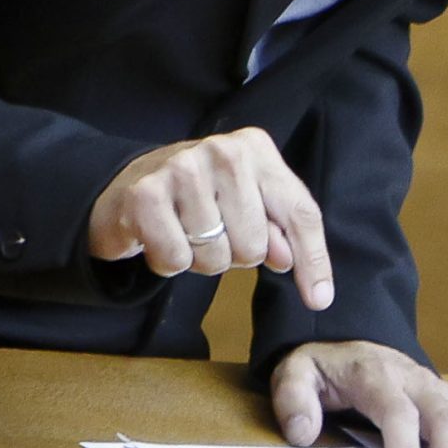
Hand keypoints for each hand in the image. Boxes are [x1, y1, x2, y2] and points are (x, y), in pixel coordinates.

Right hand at [85, 128, 332, 310]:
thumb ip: (279, 232)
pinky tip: (160, 236)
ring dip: (199, 260)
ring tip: (184, 232)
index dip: (312, 260)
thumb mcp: (248, 204)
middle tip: (211, 232)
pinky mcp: (146, 194)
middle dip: (234, 255)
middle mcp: (224, 151)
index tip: (319, 299)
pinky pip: (176, 260)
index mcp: (257, 149)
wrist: (127, 185)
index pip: (299, 213)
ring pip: (216, 258)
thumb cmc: (201, 198)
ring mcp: (183, 168)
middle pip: (255, 246)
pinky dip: (168, 263)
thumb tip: (294, 268)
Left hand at [271, 340, 447, 447]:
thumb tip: (303, 431)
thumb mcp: (296, 373)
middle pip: (447, 418)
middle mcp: (418, 382)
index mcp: (378, 374)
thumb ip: (294, 398)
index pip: (398, 409)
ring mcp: (441, 396)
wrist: (352, 347)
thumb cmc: (325, 370)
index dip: (404, 445)